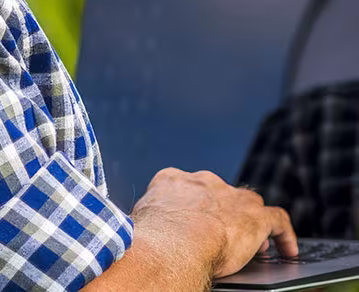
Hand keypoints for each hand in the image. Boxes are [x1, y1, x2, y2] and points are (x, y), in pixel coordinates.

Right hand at [131, 167, 297, 279]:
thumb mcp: (142, 222)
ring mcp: (230, 196)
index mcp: (171, 180)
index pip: (186, 186)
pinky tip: (288, 249)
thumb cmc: (150, 240)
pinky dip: (284, 235)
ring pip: (249, 203)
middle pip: (220, 193)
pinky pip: (277, 220)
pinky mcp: (254, 217)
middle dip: (224, 212)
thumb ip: (150, 222)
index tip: (194, 222)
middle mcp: (202, 181)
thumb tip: (145, 236)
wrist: (173, 244)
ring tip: (257, 246)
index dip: (194, 205)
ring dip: (252, 222)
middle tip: (224, 237)